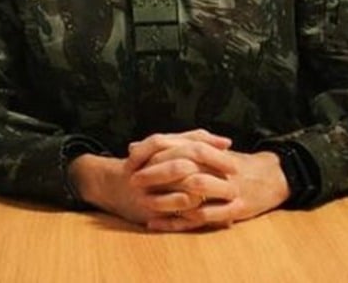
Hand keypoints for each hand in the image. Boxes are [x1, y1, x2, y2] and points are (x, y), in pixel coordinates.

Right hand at [67, 129, 230, 225]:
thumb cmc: (149, 166)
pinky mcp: (146, 205)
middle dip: (214, 166)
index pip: (190, 140)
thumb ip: (195, 141)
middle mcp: (153, 161)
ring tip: (225, 191)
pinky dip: (192, 206)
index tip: (231, 153)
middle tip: (234, 171)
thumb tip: (226, 142)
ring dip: (207, 187)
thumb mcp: (168, 149)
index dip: (212, 146)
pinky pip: (173, 206)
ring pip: (182, 180)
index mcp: (160, 145)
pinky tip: (207, 206)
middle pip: (189, 158)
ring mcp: (149, 183)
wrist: (113, 185)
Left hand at [131, 144, 290, 231]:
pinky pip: (204, 216)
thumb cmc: (231, 163)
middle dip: (156, 175)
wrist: (272, 175)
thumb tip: (133, 144)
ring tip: (145, 203)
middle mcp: (219, 166)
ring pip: (194, 192)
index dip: (155, 154)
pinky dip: (181, 221)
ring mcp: (228, 187)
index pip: (179, 146)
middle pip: (183, 167)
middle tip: (134, 182)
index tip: (133, 160)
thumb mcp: (204, 149)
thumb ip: (171, 147)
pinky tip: (160, 222)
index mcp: (210, 150)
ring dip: (167, 199)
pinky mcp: (235, 208)